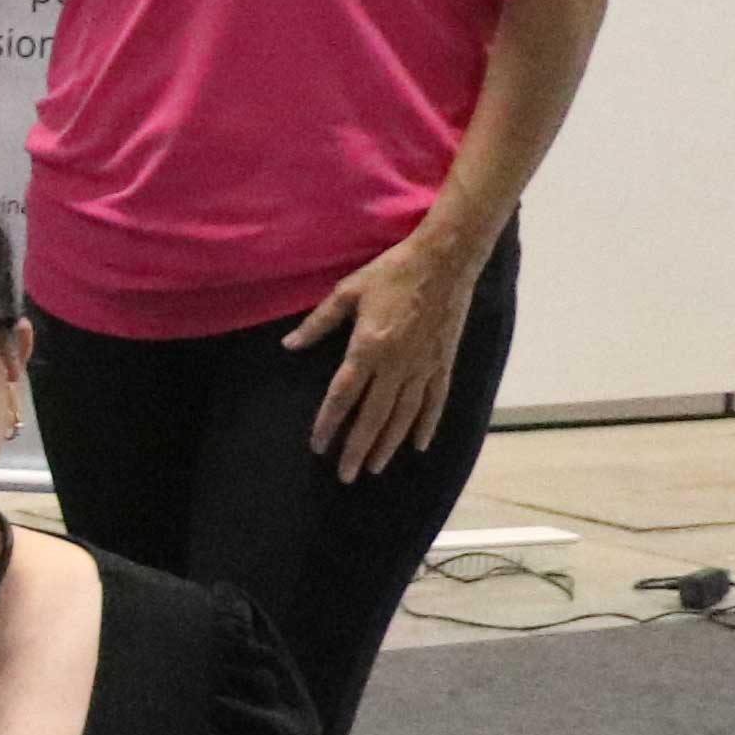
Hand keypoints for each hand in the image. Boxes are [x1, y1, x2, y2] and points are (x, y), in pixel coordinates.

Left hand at [283, 225, 486, 480]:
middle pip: (373, 415)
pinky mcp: (443, 362)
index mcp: (368, 346)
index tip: (318, 446)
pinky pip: (435, 401)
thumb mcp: (347, 291)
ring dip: (388, 444)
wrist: (444, 259)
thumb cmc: (392, 271)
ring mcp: (423, 365)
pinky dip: (427, 425)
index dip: (329, 423)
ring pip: (404, 415)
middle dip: (357, 447)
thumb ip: (318, 322)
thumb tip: (289, 344)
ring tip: (374, 467)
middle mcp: (396, 363)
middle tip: (345, 474)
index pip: (343, 395)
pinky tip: (418, 445)